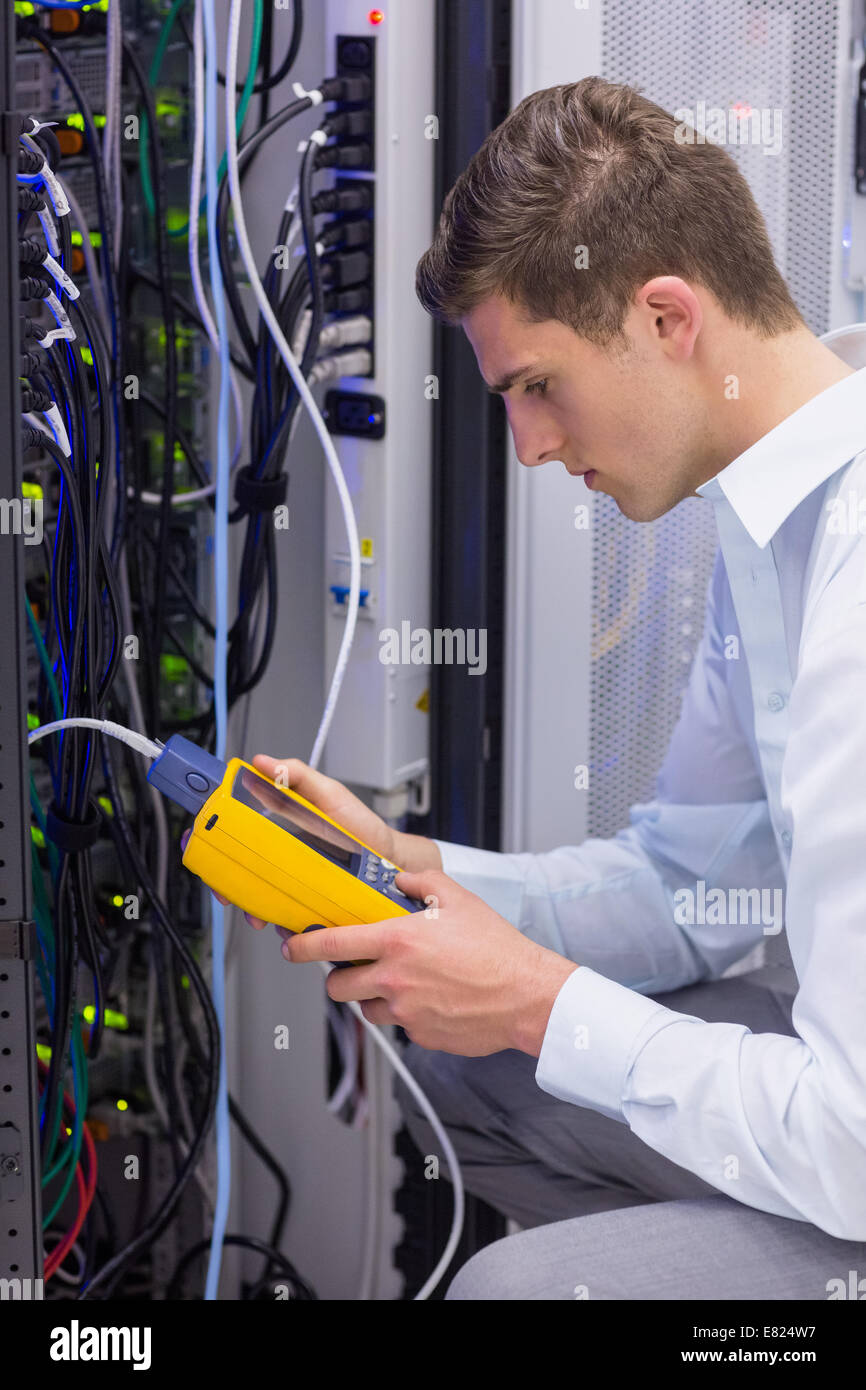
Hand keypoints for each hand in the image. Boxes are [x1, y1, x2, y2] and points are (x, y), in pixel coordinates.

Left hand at [282, 868, 578, 1057]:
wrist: (525, 995)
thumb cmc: (496, 947)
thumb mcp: (458, 898)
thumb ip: (421, 882)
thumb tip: (399, 878)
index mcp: (396, 941)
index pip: (332, 944)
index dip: (304, 947)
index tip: (293, 947)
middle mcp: (394, 978)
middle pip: (338, 987)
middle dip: (340, 978)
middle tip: (355, 969)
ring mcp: (405, 1011)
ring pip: (367, 1009)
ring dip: (374, 997)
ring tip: (403, 983)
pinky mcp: (420, 1035)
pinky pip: (400, 1026)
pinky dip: (407, 1014)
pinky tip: (432, 999)